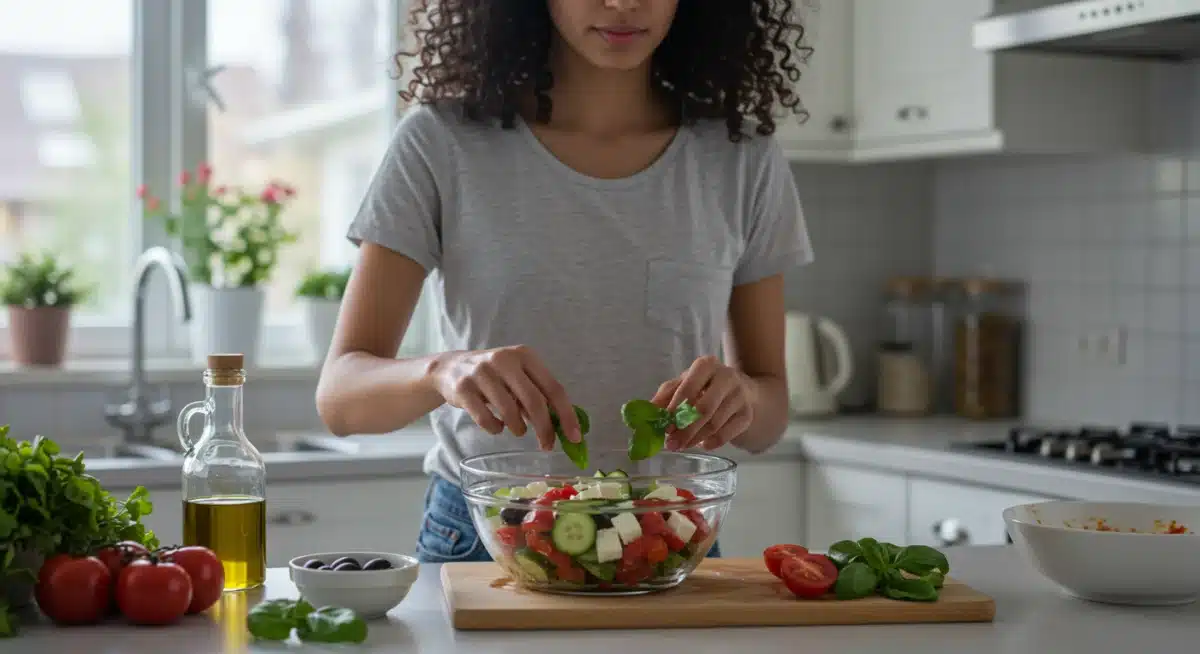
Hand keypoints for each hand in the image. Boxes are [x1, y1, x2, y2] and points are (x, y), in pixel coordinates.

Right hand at [430, 345, 578, 449]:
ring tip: (517, 429)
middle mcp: (504, 360)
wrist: (450, 368)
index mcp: (525, 356)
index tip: (574, 437)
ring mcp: (482, 373)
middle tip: (547, 445)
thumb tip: (565, 427)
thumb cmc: (494, 377)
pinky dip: (495, 429)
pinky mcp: (463, 389)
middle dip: (544, 429)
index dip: (566, 415)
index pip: (554, 388)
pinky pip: (486, 419)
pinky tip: (496, 426)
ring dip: (518, 429)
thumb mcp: (518, 377)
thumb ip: (539, 396)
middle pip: (534, 401)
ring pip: (510, 412)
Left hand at [652, 355, 753, 450]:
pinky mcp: (747, 414)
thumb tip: (647, 412)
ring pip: (715, 423)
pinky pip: (728, 434)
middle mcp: (726, 376)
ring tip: (682, 445)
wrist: (741, 389)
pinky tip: (702, 445)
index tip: (664, 427)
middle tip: (671, 444)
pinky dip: (712, 442)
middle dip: (685, 429)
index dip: (675, 410)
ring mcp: (740, 396)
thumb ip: (665, 395)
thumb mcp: (684, 384)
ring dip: (695, 438)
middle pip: (703, 409)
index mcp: (706, 365)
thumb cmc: (705, 386)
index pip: (688, 388)